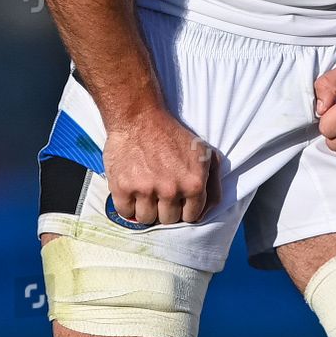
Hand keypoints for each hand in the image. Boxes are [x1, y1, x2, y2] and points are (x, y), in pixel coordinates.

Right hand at [103, 107, 221, 225]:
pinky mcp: (122, 188)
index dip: (184, 209)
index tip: (177, 201)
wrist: (139, 116)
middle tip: (159, 193)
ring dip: (146, 209)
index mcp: (193, 184)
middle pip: (169, 220)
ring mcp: (145, 190)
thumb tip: (211, 207)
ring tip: (145, 192)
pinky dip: (127, 206)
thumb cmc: (171, 134)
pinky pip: (126, 213)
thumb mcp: (203, 151)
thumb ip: (213, 180)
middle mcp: (171, 190)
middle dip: (165, 209)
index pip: (192, 217)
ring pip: (147, 219)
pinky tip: (131, 192)